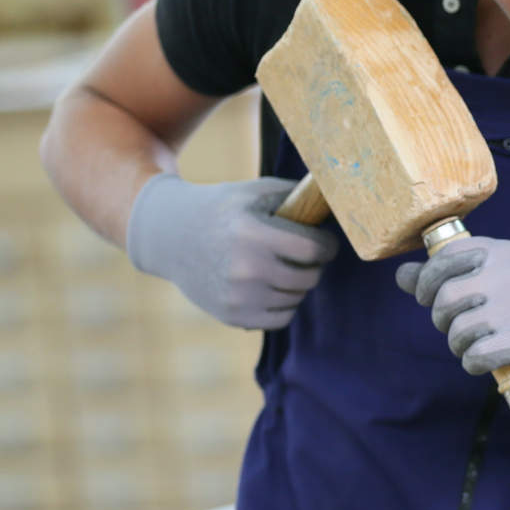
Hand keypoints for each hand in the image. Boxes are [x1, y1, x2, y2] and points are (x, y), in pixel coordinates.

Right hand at [125, 174, 338, 329]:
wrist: (171, 236)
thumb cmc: (223, 208)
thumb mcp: (255, 191)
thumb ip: (296, 196)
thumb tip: (339, 201)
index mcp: (252, 233)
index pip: (314, 249)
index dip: (326, 245)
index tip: (323, 242)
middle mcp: (245, 268)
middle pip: (309, 276)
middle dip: (313, 264)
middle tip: (303, 254)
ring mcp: (237, 296)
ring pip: (297, 297)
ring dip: (297, 284)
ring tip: (281, 266)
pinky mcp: (232, 316)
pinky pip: (281, 318)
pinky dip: (283, 304)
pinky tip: (271, 286)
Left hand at [395, 236, 509, 403]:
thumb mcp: (498, 285)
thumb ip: (450, 278)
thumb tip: (402, 274)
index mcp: (507, 252)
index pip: (447, 256)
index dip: (427, 281)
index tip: (428, 298)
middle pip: (446, 296)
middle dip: (442, 321)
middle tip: (458, 330)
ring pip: (458, 330)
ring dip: (459, 346)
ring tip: (477, 347)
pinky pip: (475, 356)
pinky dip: (473, 364)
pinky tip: (487, 362)